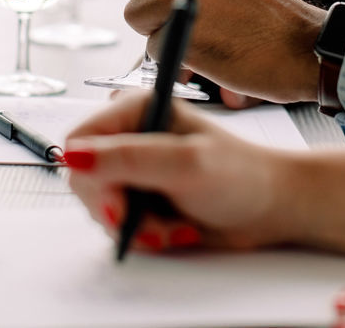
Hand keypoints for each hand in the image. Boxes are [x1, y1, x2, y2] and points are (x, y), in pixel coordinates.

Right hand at [64, 92, 298, 252]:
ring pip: (100, 206)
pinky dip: (144, 234)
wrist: (272, 208)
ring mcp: (135, 168)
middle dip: (118, 210)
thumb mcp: (186, 164)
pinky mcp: (142, 196)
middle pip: (85, 178)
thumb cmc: (242, 176)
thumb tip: (73, 156)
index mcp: (137, 109)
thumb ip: (129, 159)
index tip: (119, 204)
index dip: (91, 175)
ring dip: (135, 227)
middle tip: (154, 224)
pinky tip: (176, 231)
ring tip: (174, 227)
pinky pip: (118, 223)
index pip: (80, 139)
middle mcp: (131, 135)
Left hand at [122, 0, 325, 102]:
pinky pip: (154, 45)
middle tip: (169, 18)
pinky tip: (200, 53)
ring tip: (185, 35)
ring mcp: (190, 0)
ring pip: (135, 13)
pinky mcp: (188, 36)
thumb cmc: (274, 15)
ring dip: (153, 30)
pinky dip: (171, 55)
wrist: (303, 49)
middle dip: (145, 3)